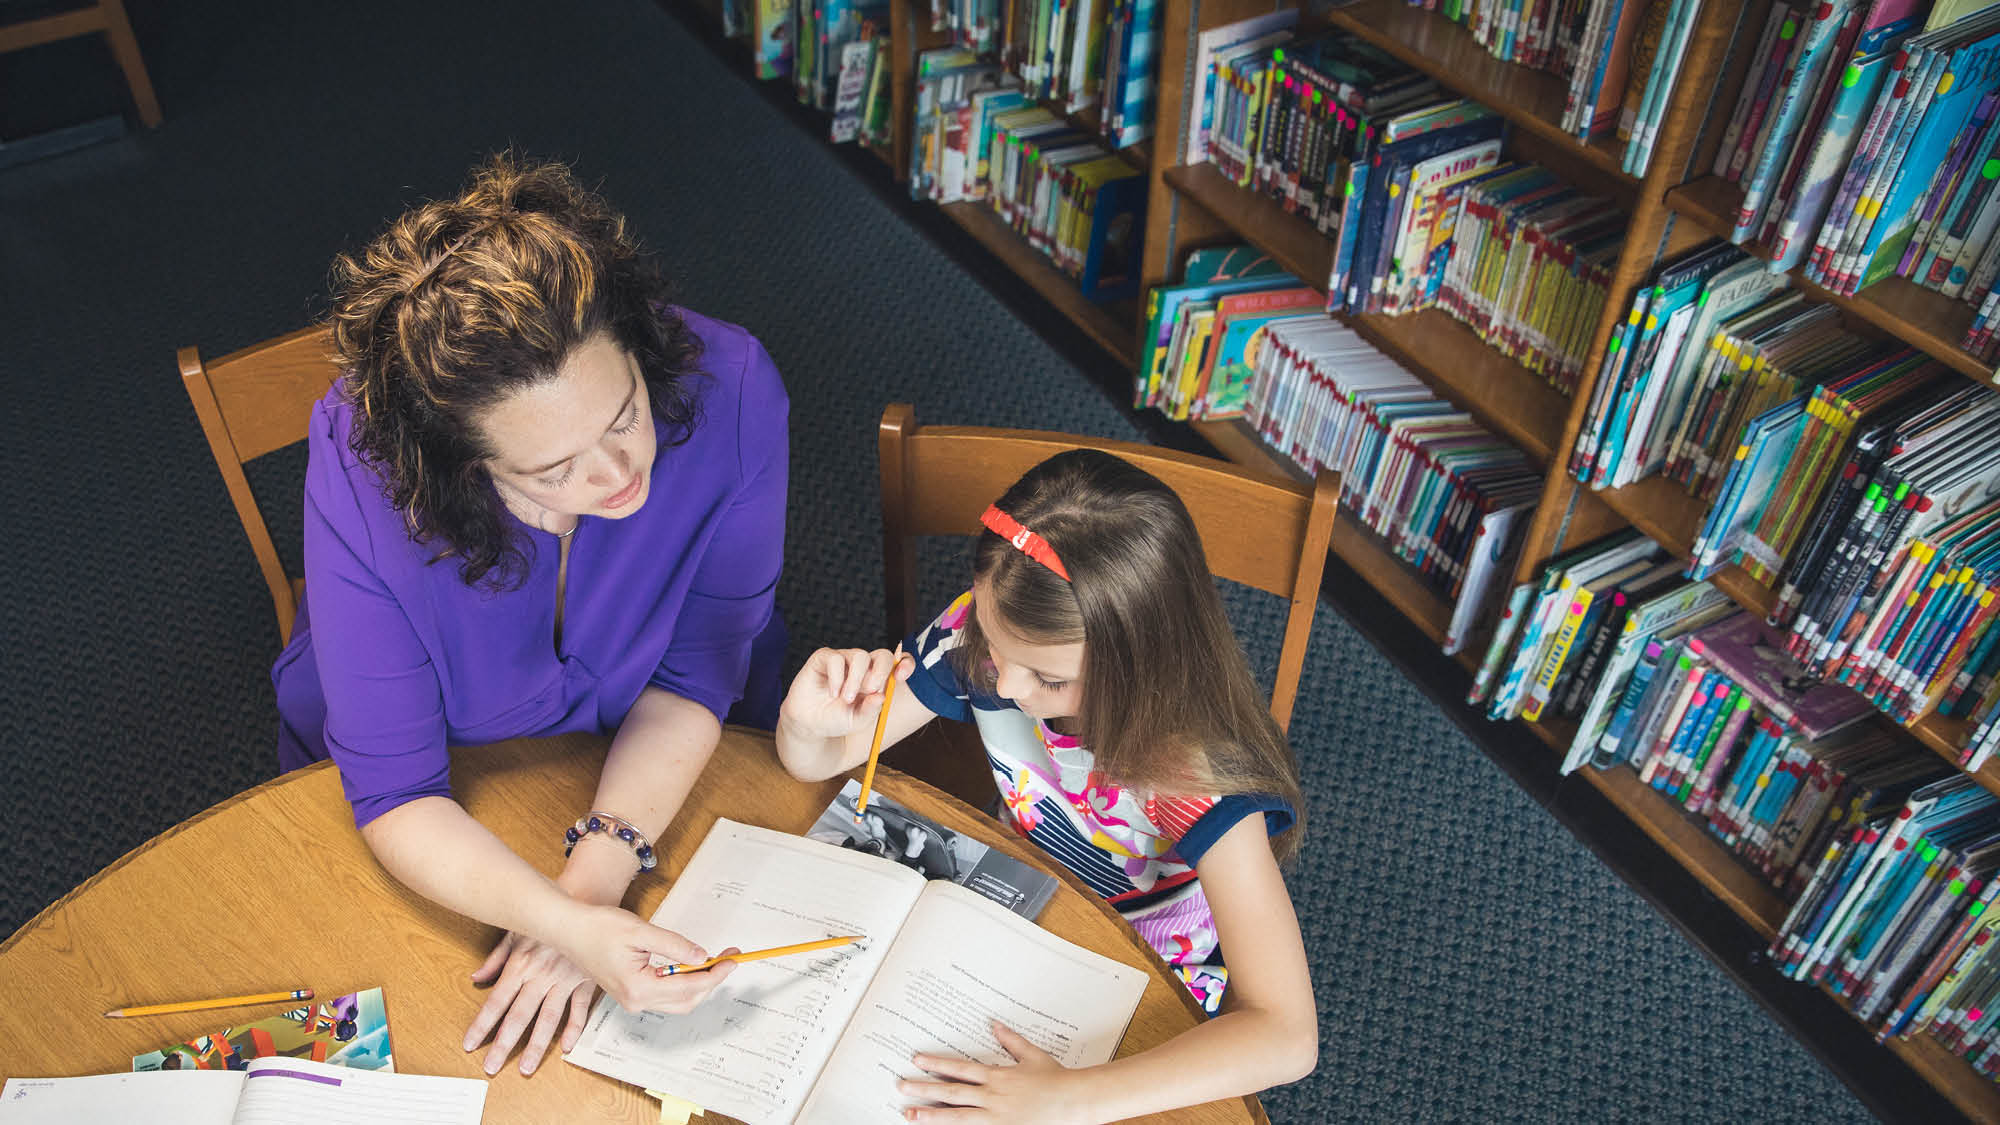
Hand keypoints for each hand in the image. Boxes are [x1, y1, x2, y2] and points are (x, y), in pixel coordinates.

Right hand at [463, 906, 737, 1075]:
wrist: (568, 929)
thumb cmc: (598, 927)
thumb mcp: (641, 931)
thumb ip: (674, 946)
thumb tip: (701, 956)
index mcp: (639, 988)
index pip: (690, 986)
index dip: (716, 972)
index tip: (732, 959)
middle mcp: (636, 1001)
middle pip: (688, 999)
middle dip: (712, 980)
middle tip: (729, 958)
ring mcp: (632, 1000)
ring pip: (678, 1001)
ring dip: (699, 983)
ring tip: (715, 960)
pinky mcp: (630, 993)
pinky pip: (665, 995)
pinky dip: (683, 982)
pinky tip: (690, 964)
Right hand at [779, 647, 909, 740]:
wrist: (809, 724)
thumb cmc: (837, 720)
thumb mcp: (859, 720)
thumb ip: (871, 710)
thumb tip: (881, 696)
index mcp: (877, 678)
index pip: (898, 663)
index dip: (905, 664)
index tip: (902, 676)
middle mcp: (864, 666)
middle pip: (883, 656)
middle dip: (881, 671)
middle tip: (871, 690)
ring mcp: (844, 659)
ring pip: (860, 656)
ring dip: (855, 679)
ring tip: (846, 699)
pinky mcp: (824, 658)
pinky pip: (835, 659)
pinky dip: (836, 677)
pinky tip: (833, 693)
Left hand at [898, 1021, 1091, 1123]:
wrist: (1073, 1102)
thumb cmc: (1055, 1080)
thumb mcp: (1032, 1055)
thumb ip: (1011, 1041)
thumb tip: (995, 1025)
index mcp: (996, 1076)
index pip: (959, 1068)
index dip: (936, 1064)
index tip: (917, 1060)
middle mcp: (991, 1097)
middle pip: (950, 1093)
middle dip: (923, 1089)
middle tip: (901, 1086)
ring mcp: (995, 1118)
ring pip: (955, 1116)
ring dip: (930, 1116)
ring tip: (910, 1114)